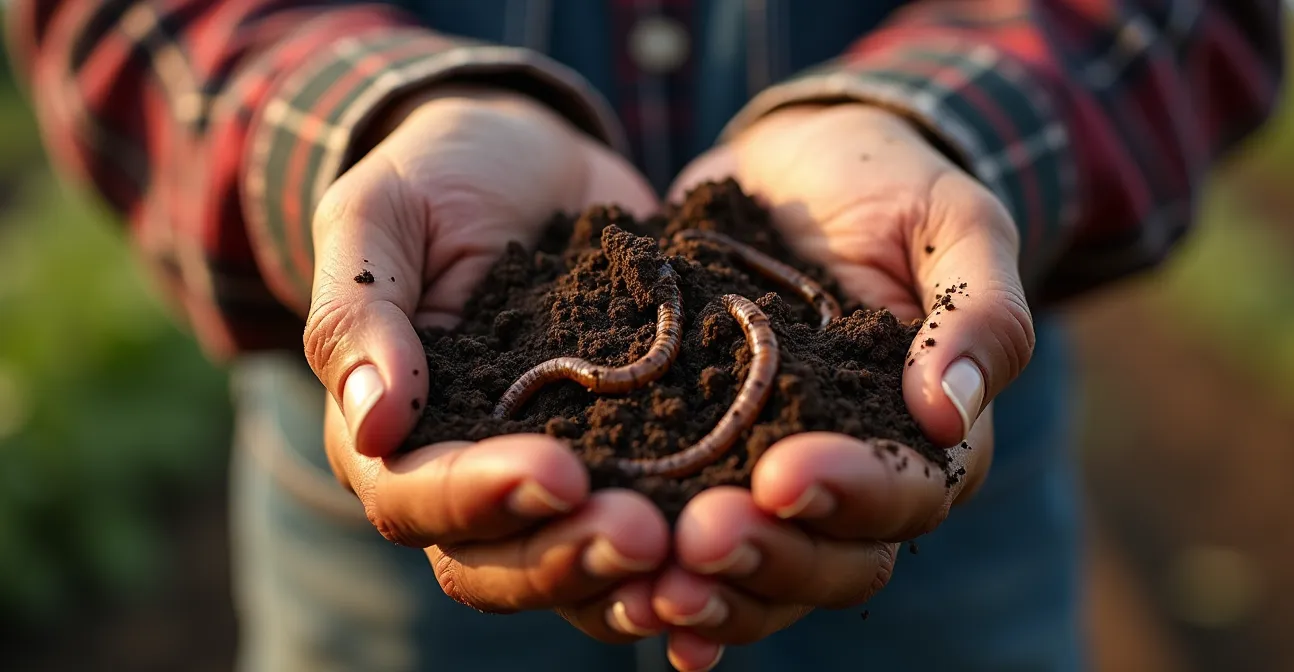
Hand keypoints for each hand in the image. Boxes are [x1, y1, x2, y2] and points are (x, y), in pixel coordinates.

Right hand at [307, 87, 670, 641]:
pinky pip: (653, 525)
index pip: (414, 498)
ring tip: (698, 550)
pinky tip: (745, 548)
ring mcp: (555, 477)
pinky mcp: (631, 459)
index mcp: (391, 436)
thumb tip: (372, 424)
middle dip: (570, 555)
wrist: (534, 157)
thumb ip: (358, 314)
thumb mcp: (380, 217)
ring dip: (634, 577)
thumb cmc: (437, 178)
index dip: (480, 499)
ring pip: (577, 568)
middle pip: (499, 562)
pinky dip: (690, 551)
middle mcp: (469, 479)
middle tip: (645, 535)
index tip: (557, 473)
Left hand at [654, 103, 1034, 669]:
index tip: (785, 473)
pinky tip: (622, 592)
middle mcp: (851, 475)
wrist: (793, 165)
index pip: (908, 491)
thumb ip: (976, 310)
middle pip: (831, 558)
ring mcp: (768, 475)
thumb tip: (953, 412)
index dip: (851, 493)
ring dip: (711, 589)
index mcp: (927, 433)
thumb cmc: (889, 185)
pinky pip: (686, 537)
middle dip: (769, 556)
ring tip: (649, 588)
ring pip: (759, 571)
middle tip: (699, 537)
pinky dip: (661, 575)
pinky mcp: (697, 458)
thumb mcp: (951, 221)